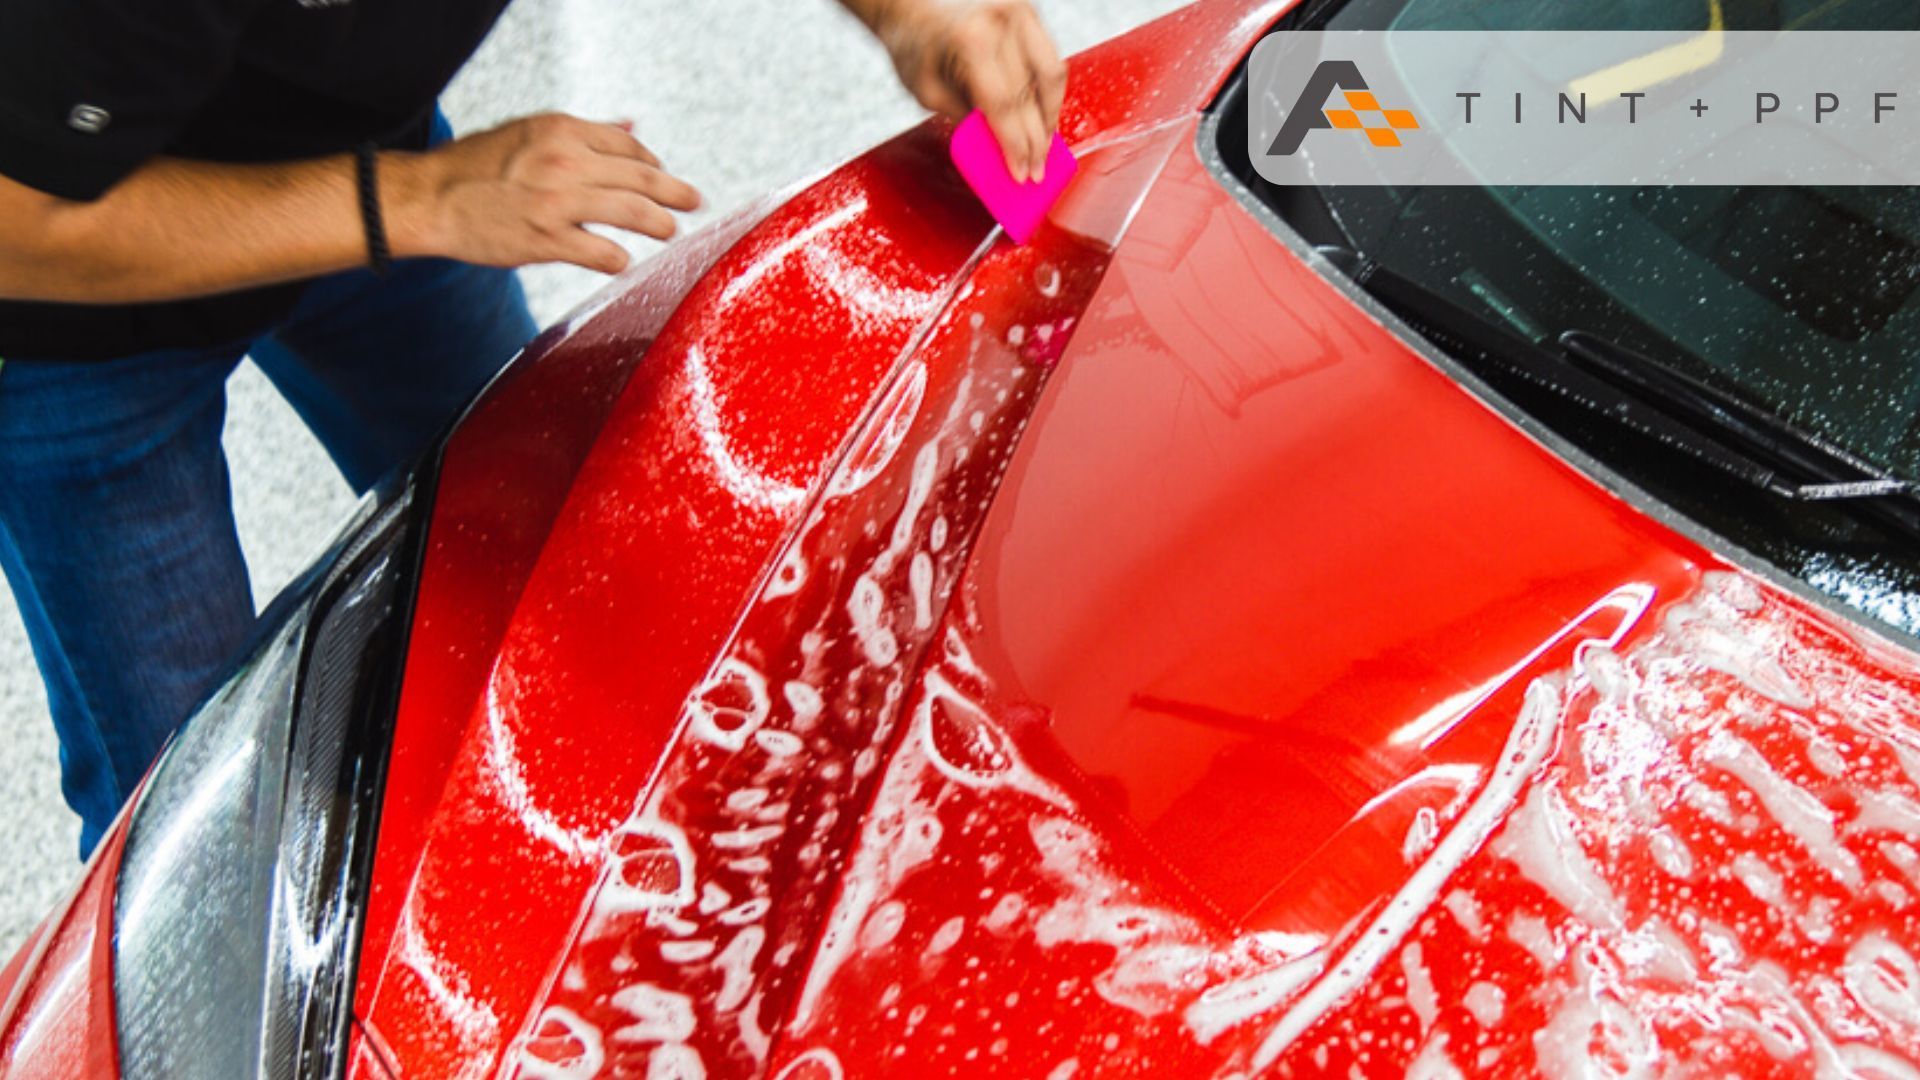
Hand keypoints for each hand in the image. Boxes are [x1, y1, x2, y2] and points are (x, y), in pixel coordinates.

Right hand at [387, 113, 702, 274]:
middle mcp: (564, 160)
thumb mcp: (529, 131)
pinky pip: (601, 252)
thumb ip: (583, 132)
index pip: (627, 146)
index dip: (651, 163)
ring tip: (669, 231)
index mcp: (561, 130)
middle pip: (641, 178)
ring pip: (631, 212)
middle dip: (674, 192)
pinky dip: (618, 259)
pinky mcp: (546, 239)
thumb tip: (631, 126)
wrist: (429, 198)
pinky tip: (623, 262)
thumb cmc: (476, 166)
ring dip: (658, 224)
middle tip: (694, 201)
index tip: (660, 176)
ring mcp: (558, 201)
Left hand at [879, 1, 1067, 181]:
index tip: (1022, 173)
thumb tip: (999, 148)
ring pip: (1052, 74)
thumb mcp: (928, 90)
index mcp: (971, 40)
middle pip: (1031, 94)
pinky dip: (1048, 89)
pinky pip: (1049, 57)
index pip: (1004, 105)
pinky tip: (1043, 114)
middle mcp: (1001, 20)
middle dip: (1036, 140)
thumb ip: (965, 117)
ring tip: (1045, 145)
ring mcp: (1018, 10)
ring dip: (1051, 115)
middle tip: (1037, 171)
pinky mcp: (1027, 9)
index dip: (1015, 146)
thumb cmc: (914, 43)